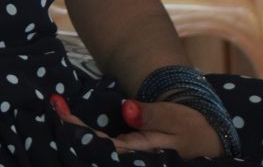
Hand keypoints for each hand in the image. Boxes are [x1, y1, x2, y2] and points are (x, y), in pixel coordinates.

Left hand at [51, 96, 224, 158]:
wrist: (208, 140)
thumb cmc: (190, 128)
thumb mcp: (174, 119)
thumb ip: (150, 115)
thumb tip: (126, 109)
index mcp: (138, 153)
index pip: (99, 143)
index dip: (76, 127)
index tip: (58, 105)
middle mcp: (129, 159)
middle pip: (93, 148)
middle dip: (71, 128)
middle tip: (53, 103)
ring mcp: (129, 157)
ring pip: (97, 149)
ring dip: (77, 131)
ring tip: (58, 109)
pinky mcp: (131, 152)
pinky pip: (105, 146)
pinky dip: (89, 134)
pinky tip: (76, 123)